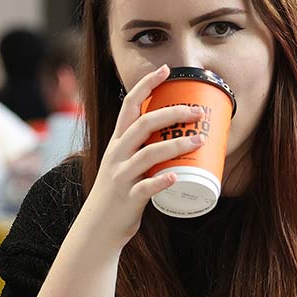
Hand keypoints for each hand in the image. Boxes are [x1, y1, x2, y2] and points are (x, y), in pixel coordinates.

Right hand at [72, 65, 207, 248]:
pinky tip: (176, 177)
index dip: (146, 85)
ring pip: (148, 154)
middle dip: (171, 113)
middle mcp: (117, 154)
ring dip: (175, 144)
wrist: (97, 227)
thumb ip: (144, 149)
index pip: (129, 105)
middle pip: (142, 124)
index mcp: (117, 143)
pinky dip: (161, 181)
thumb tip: (174, 134)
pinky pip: (146, 188)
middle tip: (197, 110)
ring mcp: (121, 176)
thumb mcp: (124, 164)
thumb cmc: (117, 193)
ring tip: (199, 139)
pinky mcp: (128, 198)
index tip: (166, 69)